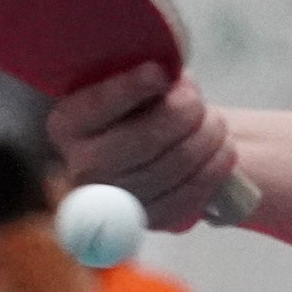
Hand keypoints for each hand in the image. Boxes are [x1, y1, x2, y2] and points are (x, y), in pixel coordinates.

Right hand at [48, 64, 240, 230]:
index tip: (159, 73)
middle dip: (184, 112)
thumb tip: (167, 72)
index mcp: (68, 124)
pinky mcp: (150, 219)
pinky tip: (223, 149)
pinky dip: (215, 168)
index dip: (132, 88)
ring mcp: (117, 200)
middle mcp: (82, 167)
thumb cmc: (138, 106)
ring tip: (215, 122)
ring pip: (175, 165)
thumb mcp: (126, 82)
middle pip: (146, 139)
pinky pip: (191, 193)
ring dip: (208, 137)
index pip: (100, 105)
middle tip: (197, 99)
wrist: (147, 149)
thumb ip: (139, 75)